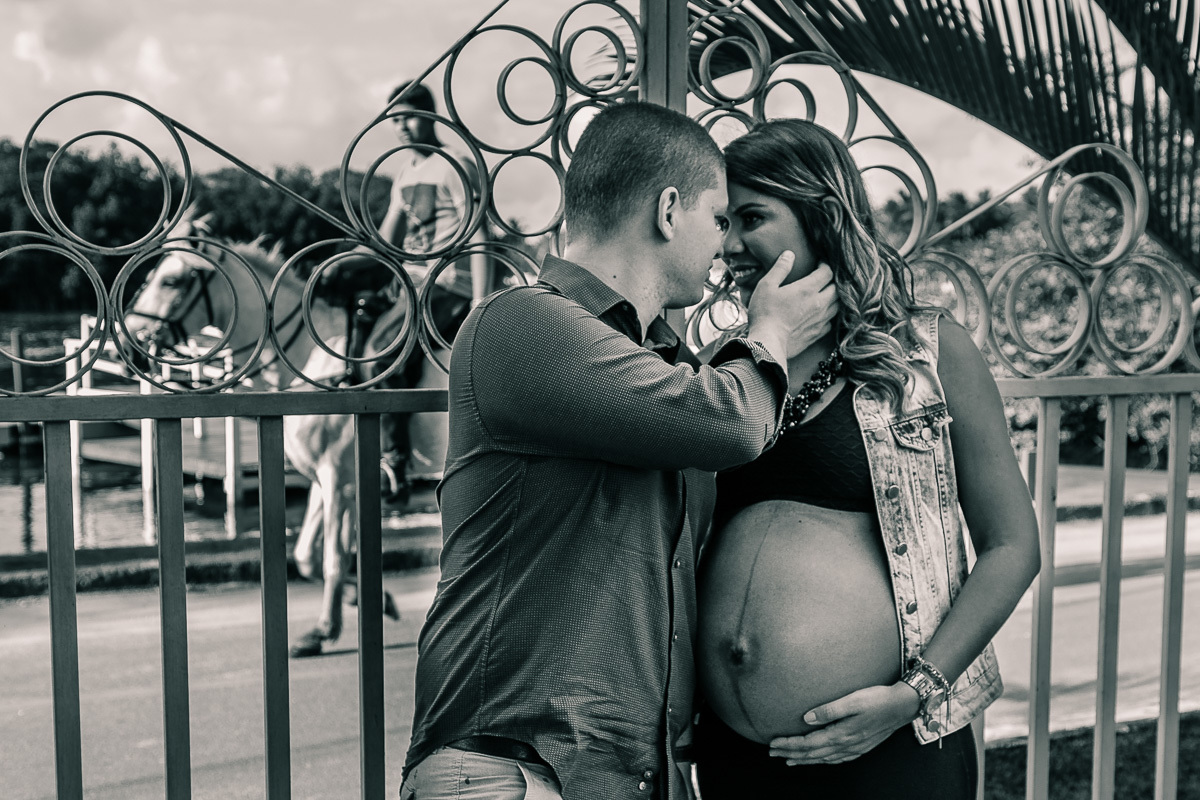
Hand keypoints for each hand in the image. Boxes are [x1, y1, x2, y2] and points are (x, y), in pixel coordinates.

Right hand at [746, 255, 837, 361]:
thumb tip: (789, 254)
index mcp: (808, 289)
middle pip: (837, 288)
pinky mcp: (817, 334)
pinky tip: (820, 315)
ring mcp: (820, 320)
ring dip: (833, 298)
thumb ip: (780, 269)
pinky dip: (829, 316)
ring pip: (837, 305)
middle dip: (832, 280)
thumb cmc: (764, 313)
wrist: (768, 344)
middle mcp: (819, 303)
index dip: (825, 265)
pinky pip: (830, 322)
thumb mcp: (766, 286)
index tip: (818, 264)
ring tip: (825, 295)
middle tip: (823, 278)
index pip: (827, 272)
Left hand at [768, 683, 919, 765]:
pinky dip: (822, 760)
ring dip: (804, 759)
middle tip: (772, 753)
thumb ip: (829, 710)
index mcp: (842, 734)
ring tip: (789, 759)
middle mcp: (846, 745)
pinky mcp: (860, 747)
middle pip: (812, 753)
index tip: (772, 743)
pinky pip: (836, 759)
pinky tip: (818, 758)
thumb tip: (806, 718)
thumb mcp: (853, 700)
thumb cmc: (877, 699)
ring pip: (823, 758)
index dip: (789, 744)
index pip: (808, 743)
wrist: (903, 706)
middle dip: (791, 753)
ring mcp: (854, 748)